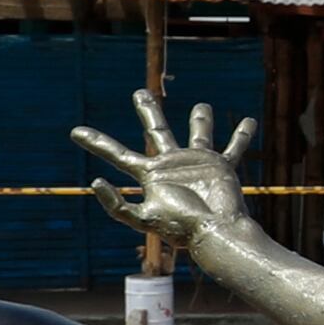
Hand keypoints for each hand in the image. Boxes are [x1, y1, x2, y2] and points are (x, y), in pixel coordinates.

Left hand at [72, 91, 253, 248]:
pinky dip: (241, 136)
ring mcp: (196, 165)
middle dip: (148, 110)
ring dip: (201, 121)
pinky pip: (233, 148)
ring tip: (203, 105)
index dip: (96, 142)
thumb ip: (117, 206)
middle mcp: (171, 166)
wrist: (215, 233)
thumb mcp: (141, 220)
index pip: (118, 155)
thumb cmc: (181, 228)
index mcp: (150, 176)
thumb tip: (96, 180)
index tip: (75, 132)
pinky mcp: (220, 167)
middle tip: (140, 91)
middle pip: (157, 130)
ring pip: (198, 134)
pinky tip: (249, 122)